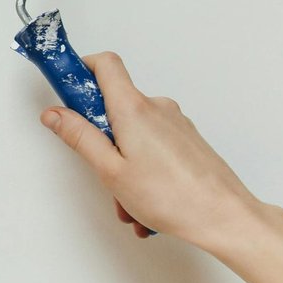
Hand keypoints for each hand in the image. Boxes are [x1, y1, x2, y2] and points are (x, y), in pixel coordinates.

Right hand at [38, 52, 262, 250]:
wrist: (226, 217)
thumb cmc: (174, 197)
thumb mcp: (110, 170)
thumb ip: (80, 137)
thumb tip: (55, 114)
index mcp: (133, 108)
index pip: (104, 64)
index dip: (81, 70)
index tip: (65, 89)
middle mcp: (157, 108)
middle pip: (115, 106)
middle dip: (101, 139)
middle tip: (100, 169)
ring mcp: (175, 124)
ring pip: (134, 133)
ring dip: (123, 163)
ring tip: (128, 201)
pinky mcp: (187, 140)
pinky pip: (153, 146)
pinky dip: (143, 169)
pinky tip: (146, 203)